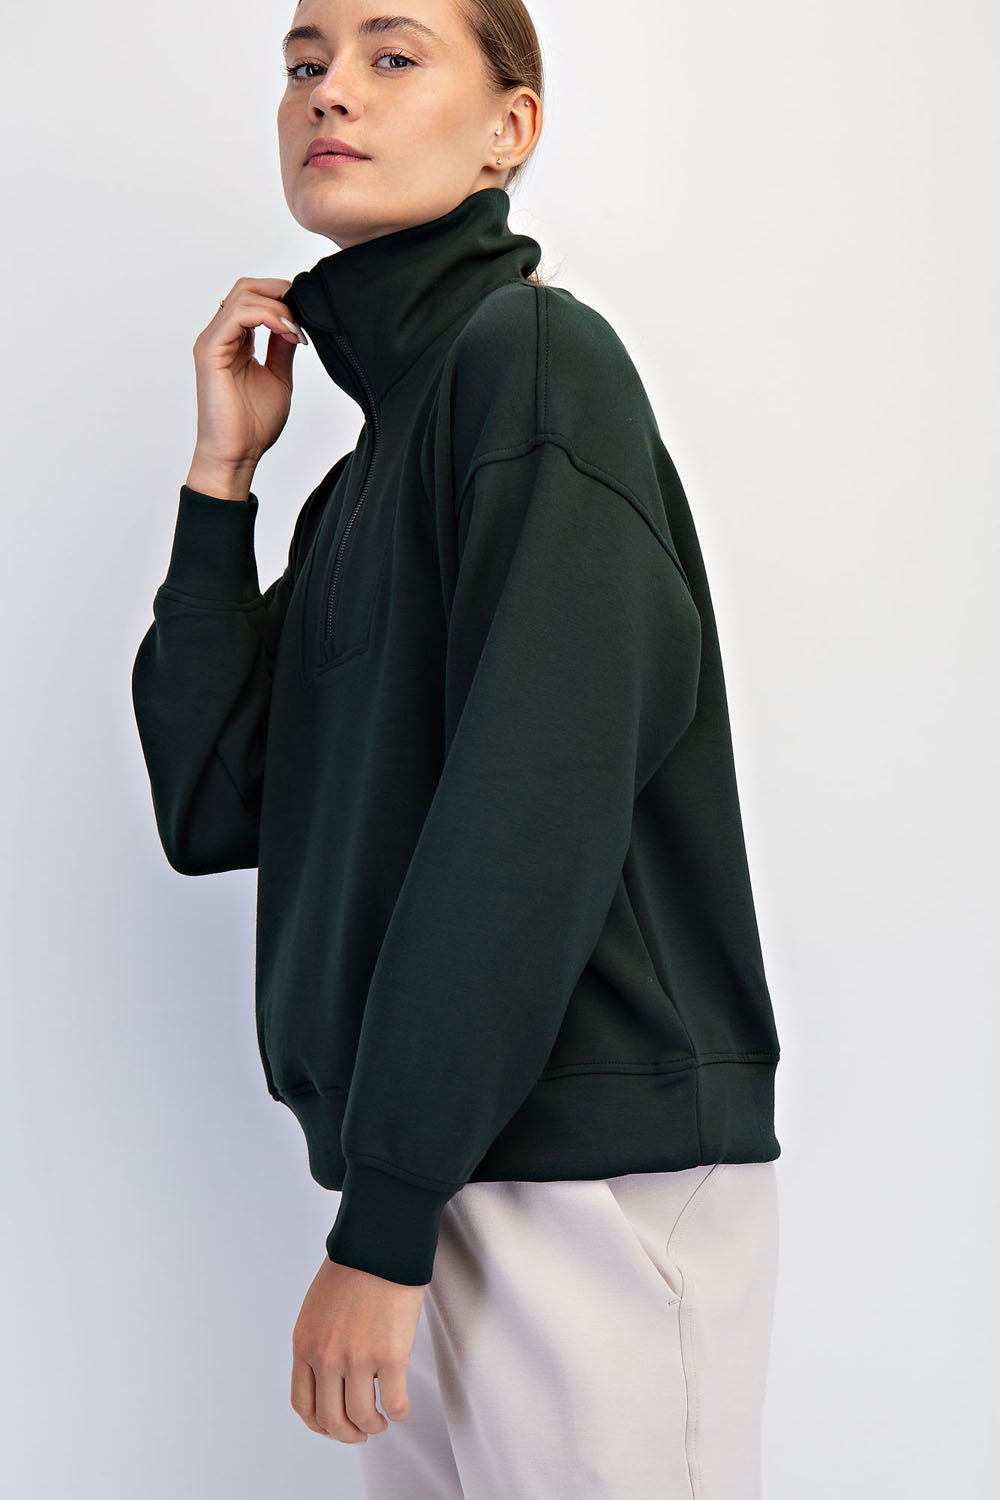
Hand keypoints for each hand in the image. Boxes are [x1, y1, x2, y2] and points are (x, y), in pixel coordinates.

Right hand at [189, 277, 305, 479]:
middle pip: (247, 287)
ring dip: (278, 305)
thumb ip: (282, 347)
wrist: (238, 455)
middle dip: (282, 292)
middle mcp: (220, 336)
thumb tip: (296, 322)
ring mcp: (212, 341)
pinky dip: (268, 315)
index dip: (285, 300)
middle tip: (305, 315)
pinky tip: (287, 332)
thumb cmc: (253, 425)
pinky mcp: (210, 350)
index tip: (309, 322)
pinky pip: (238, 315)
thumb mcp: (279, 376)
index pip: (255, 298)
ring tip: (297, 330)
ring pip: (244, 294)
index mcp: (235, 340)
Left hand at [290, 1255, 425, 1442]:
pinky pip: (394, 1403)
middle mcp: (326, 1358)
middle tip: (361, 1433)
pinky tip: (400, 1407)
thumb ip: (318, 1341)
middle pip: (330, 1419)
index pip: (303, 1404)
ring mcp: (357, 1359)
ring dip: (373, 1426)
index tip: (334, 1427)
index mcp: (304, 1344)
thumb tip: (332, 1375)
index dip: (319, 1425)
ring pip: (362, 1417)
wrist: (379, 1242)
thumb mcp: (317, 1308)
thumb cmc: (354, 1267)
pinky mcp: (390, 1356)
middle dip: (347, 1434)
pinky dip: (398, 1413)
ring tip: (382, 1420)